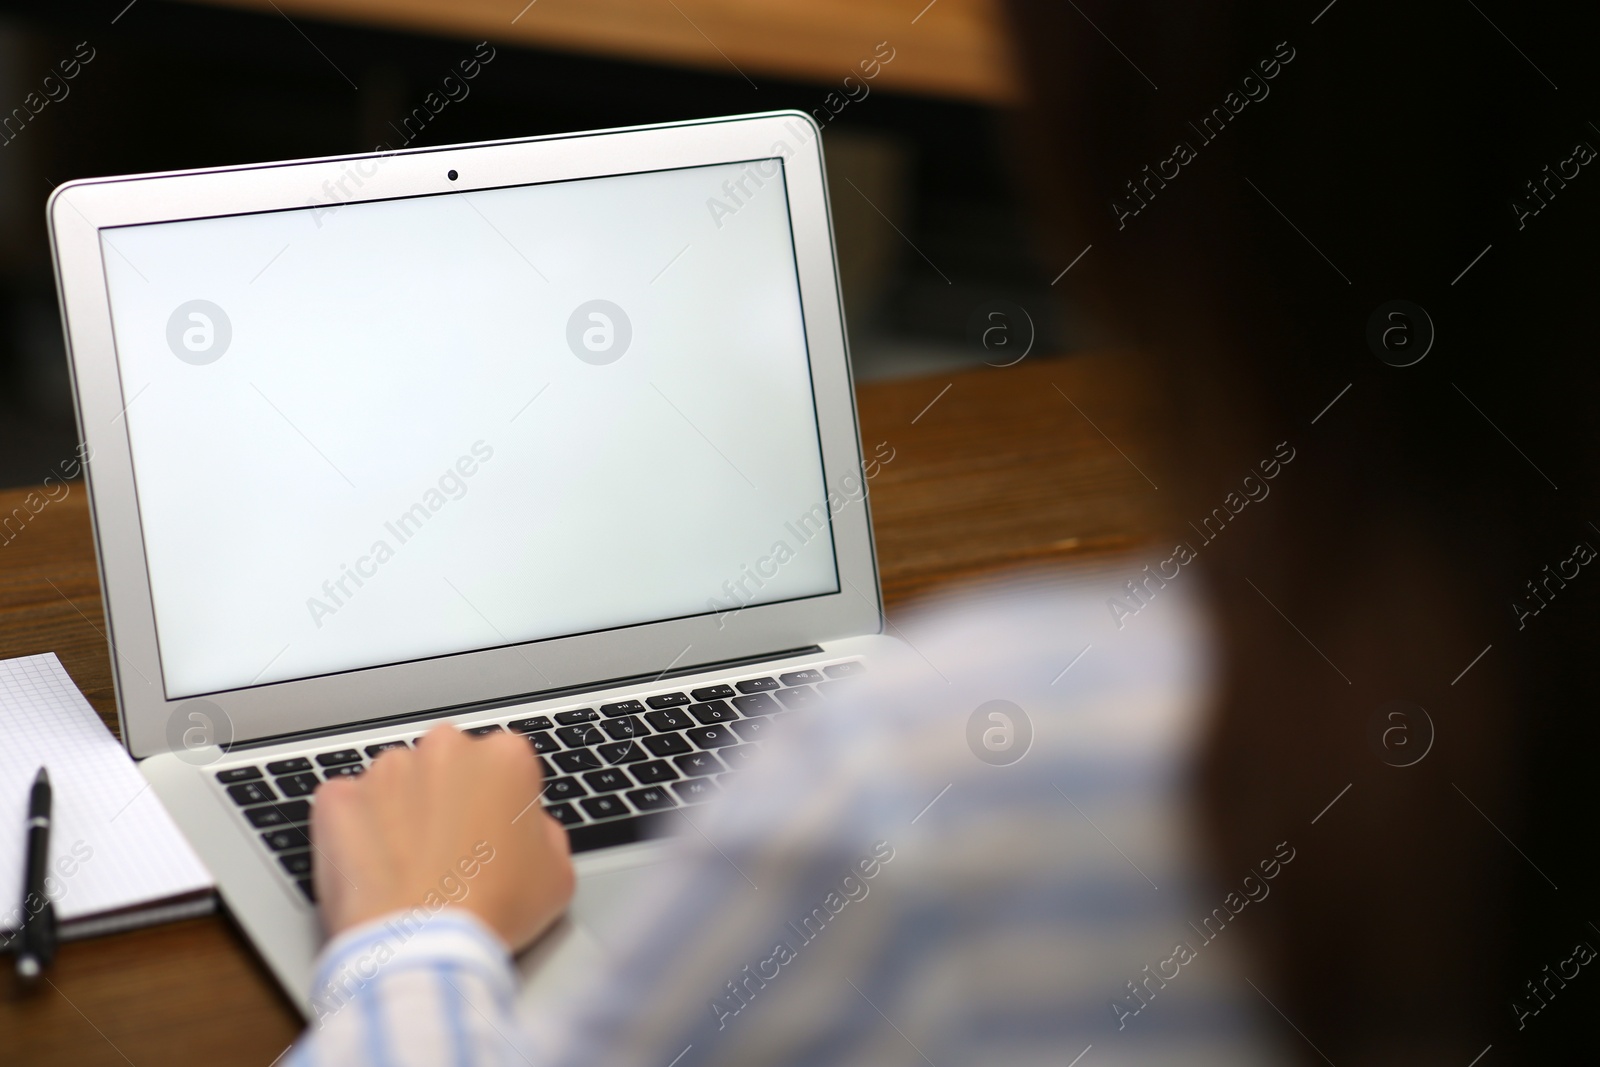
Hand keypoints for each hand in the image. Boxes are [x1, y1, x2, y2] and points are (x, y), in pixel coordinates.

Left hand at [311, 723, 574, 950]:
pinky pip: (347, 805)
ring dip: (402, 811)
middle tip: (453, 852)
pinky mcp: (338, 799)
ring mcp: (386, 772)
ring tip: (409, 867)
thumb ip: (544, 831)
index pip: (505, 764)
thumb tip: (528, 829)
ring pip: (397, 781)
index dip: (502, 804)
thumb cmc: (492, 912)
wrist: (423, 949)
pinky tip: (373, 868)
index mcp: (504, 756)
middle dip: (449, 798)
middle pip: (448, 764)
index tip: (495, 835)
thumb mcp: (558, 873)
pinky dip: (355, 829)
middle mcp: (444, 749)